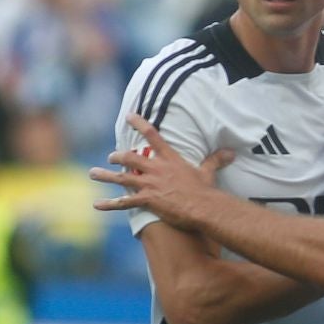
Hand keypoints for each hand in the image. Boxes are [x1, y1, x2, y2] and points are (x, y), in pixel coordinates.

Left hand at [91, 114, 231, 229]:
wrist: (203, 207)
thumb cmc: (205, 190)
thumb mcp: (209, 172)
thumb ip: (216, 160)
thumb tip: (231, 152)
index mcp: (170, 159)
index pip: (153, 136)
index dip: (140, 124)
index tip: (129, 116)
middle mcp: (156, 169)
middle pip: (130, 157)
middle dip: (118, 156)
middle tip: (111, 156)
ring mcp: (149, 184)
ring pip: (121, 177)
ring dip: (105, 175)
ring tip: (93, 173)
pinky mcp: (147, 200)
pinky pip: (124, 202)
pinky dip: (109, 204)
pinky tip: (97, 204)